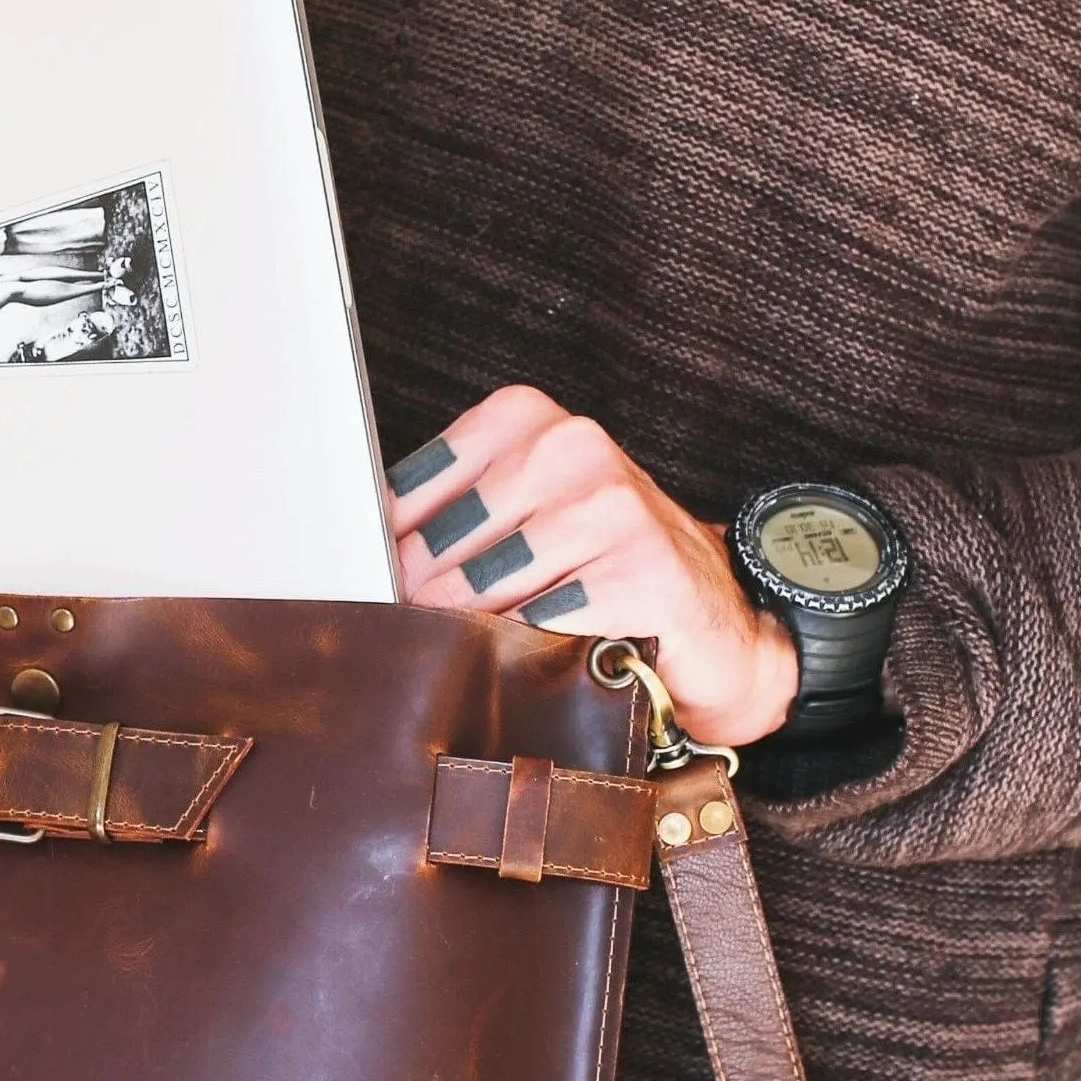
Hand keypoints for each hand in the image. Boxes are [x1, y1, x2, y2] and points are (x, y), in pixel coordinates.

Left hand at [386, 385, 798, 748]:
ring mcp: (612, 506)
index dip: (389, 553)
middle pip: (441, 547)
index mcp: (526, 419)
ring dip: (467, 636)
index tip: (379, 587)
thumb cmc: (600, 562)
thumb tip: (367, 563)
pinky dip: (525, 655)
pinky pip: (542, 626)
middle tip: (416, 639)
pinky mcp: (642, 570)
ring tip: (474, 655)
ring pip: (484, 591)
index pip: (412, 489)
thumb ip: (451, 519)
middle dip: (422, 604)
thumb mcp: (523, 514)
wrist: (713, 618)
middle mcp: (571, 448)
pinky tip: (532, 661)